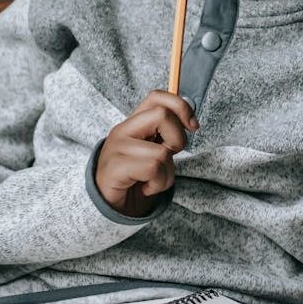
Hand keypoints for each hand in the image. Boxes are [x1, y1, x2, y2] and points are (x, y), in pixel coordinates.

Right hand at [96, 90, 197, 215]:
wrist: (110, 206)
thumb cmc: (137, 178)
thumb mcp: (154, 151)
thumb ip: (166, 135)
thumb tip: (190, 122)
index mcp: (133, 123)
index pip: (156, 97)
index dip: (181, 106)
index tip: (192, 127)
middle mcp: (122, 130)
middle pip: (163, 114)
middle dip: (178, 139)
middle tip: (167, 158)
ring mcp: (117, 148)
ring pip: (162, 152)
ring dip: (167, 173)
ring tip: (153, 180)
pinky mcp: (115, 168)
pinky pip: (153, 169)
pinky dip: (158, 184)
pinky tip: (146, 188)